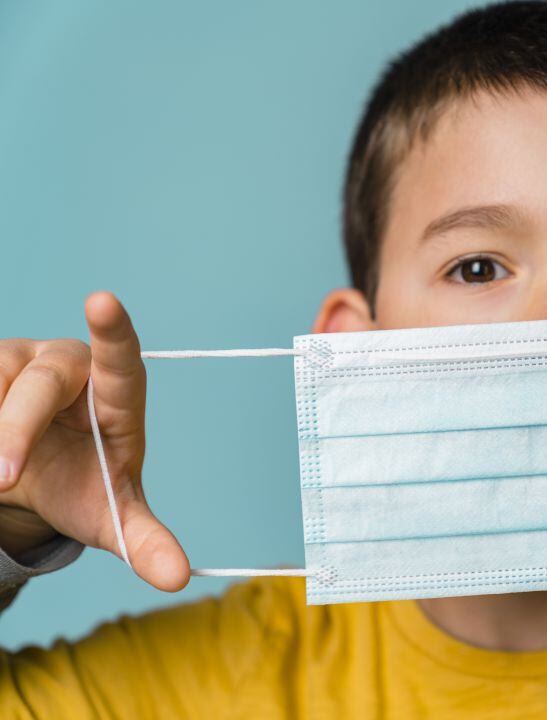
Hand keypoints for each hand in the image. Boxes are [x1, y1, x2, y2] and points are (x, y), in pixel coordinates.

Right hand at [0, 292, 187, 590]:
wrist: (30, 475)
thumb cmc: (83, 484)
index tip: (102, 301)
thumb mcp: (111, 517)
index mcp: (116, 395)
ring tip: (3, 470)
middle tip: (1, 480)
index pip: (121, 358)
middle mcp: (68, 364)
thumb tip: (180, 579)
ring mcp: (17, 357)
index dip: (114, 330)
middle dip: (14, 432)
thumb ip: (144, 542)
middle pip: (38, 384)